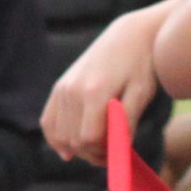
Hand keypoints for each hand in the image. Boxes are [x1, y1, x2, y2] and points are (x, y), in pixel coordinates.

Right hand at [42, 7, 168, 159]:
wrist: (129, 36)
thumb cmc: (141, 65)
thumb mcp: (142, 94)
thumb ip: (127, 122)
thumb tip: (117, 149)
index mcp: (94, 92)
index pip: (89, 139)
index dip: (105, 152)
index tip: (121, 151)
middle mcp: (72, 90)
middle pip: (74, 140)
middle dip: (93, 153)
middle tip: (113, 153)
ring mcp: (62, 88)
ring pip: (59, 136)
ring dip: (77, 149)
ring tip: (98, 148)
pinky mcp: (59, 87)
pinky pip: (48, 122)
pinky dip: (56, 139)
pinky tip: (68, 151)